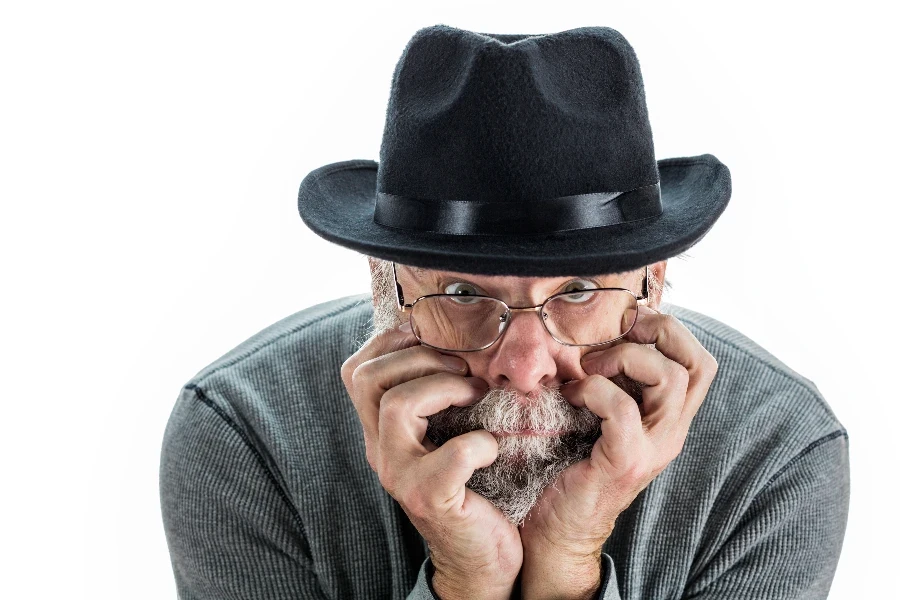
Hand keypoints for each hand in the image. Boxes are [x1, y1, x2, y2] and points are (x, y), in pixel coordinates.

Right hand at [341, 322, 521, 599]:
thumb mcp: (442, 434)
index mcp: (380, 430)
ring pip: (397, 406)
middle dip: (422, 358)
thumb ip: (434, 397)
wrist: (479, 559)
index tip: (436, 341)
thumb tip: (455, 340)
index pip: (357, 369)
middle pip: (368, 378)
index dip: (392, 342)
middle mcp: (380, 450)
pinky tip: (490, 450)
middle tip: (463, 370)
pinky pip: (450, 456)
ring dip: (446, 388)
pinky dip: (478, 444)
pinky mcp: (430, 498)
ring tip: (477, 396)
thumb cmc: (471, 487)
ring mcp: (400, 476)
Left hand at [518, 306, 717, 598]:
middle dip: (658, 333)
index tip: (627, 325)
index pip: (700, 363)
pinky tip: (572, 396)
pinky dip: (594, 390)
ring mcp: (653, 448)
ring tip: (589, 368)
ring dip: (623, 358)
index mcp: (668, 418)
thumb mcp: (600, 415)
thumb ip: (613, 381)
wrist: (558, 530)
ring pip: (669, 379)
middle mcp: (671, 432)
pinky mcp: (625, 461)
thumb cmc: (572, 466)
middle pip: (698, 364)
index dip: (670, 331)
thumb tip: (598, 333)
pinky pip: (622, 408)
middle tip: (616, 336)